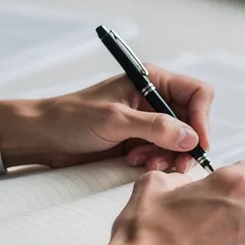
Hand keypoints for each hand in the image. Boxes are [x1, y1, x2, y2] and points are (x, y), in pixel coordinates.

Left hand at [0, 65, 214, 171]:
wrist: (43, 137)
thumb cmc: (71, 117)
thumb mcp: (114, 120)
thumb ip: (154, 127)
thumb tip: (190, 137)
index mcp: (151, 80)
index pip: (197, 94)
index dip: (202, 119)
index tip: (198, 144)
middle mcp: (154, 99)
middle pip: (192, 121)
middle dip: (185, 143)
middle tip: (176, 164)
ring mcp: (148, 121)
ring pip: (180, 141)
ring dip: (169, 156)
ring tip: (146, 163)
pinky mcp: (140, 141)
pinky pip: (163, 153)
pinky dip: (155, 161)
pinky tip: (135, 163)